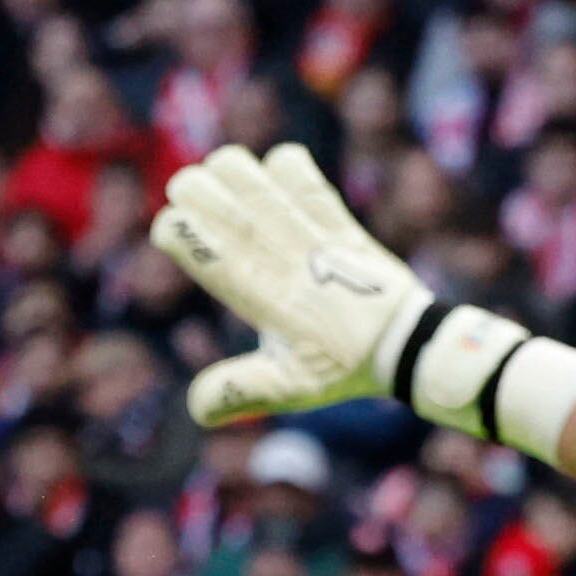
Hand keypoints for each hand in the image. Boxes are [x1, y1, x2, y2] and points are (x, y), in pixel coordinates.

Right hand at [148, 142, 430, 426]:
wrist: (406, 341)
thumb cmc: (343, 366)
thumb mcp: (290, 388)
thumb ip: (241, 392)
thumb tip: (195, 408)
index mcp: (266, 300)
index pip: (206, 252)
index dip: (179, 234)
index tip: (169, 232)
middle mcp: (285, 261)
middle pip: (222, 204)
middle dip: (194, 191)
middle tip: (188, 196)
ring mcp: (313, 236)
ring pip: (256, 180)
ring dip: (231, 173)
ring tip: (222, 179)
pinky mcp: (337, 219)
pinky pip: (303, 175)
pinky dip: (283, 167)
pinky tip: (274, 178)